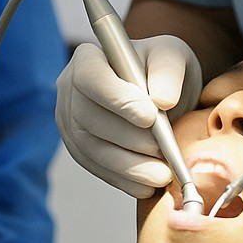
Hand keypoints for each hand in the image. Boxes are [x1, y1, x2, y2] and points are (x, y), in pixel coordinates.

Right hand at [55, 34, 202, 197]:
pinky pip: (96, 168)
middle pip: (89, 118)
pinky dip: (123, 179)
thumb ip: (169, 71)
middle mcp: (70, 89)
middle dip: (129, 139)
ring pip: (92, 148)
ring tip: (162, 174)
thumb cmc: (162, 70)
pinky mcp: (79, 149)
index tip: (149, 117)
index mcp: (88, 58)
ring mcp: (70, 122)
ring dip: (128, 166)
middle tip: (163, 151)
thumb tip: (162, 100)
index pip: (91, 78)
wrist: (161, 95)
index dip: (116, 99)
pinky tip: (148, 185)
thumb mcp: (173, 57)